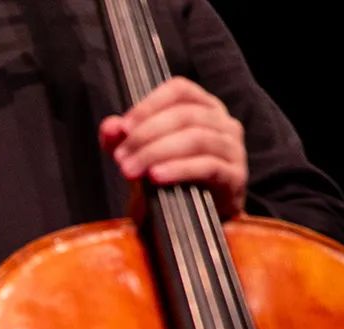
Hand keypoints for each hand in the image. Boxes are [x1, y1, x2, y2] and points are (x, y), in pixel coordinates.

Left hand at [100, 76, 247, 218]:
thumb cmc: (167, 181)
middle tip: (120, 156)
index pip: (180, 90)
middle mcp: (222, 123)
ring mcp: (232, 149)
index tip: (124, 126)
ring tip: (129, 170)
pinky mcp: (234, 177)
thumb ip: (123, 139)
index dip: (150, 104)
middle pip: (185, 115)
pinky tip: (155, 176)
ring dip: (156, 153)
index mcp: (202, 108)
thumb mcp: (140, 156)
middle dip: (146, 135)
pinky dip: (178, 169)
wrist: (187, 222)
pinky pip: (208, 166)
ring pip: (196, 138)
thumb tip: (109, 126)